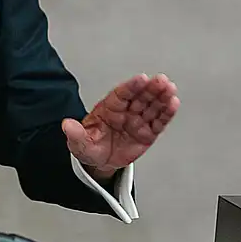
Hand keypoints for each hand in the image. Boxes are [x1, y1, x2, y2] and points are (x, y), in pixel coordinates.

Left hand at [62, 73, 179, 176]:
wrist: (100, 162)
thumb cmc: (90, 146)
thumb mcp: (79, 143)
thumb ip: (75, 134)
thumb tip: (66, 125)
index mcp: (109, 108)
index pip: (121, 94)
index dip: (132, 86)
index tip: (141, 78)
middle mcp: (125, 112)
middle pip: (140, 97)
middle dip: (151, 88)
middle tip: (162, 80)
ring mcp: (137, 121)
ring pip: (152, 107)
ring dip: (162, 98)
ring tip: (171, 89)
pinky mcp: (148, 134)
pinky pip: (158, 122)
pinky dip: (167, 114)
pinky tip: (173, 104)